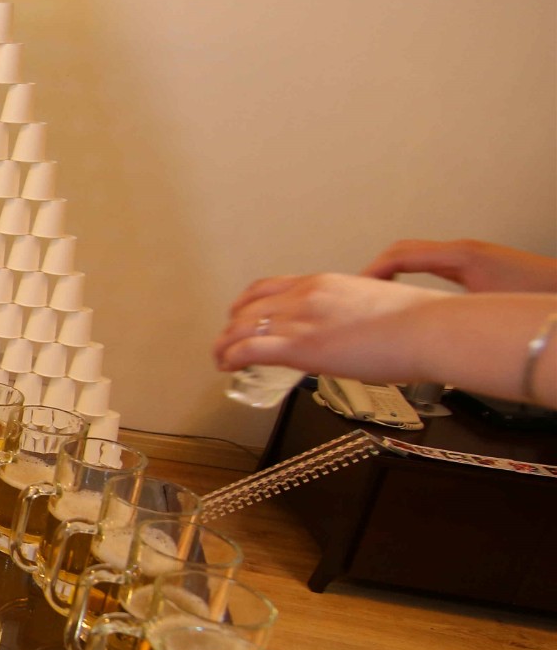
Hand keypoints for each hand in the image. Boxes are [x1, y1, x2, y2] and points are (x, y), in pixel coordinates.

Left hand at [213, 273, 449, 383]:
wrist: (429, 329)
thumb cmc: (417, 321)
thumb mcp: (374, 303)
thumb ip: (350, 311)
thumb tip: (350, 327)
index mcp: (323, 282)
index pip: (268, 288)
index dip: (247, 305)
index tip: (242, 317)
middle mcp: (305, 296)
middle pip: (247, 308)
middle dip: (231, 327)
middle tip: (226, 343)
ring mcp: (301, 320)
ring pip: (241, 328)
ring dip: (224, 345)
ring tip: (220, 359)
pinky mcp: (301, 346)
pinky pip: (249, 350)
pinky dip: (230, 358)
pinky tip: (227, 367)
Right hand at [362, 238, 556, 293]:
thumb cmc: (536, 294)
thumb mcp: (482, 305)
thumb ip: (442, 308)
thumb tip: (409, 320)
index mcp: (458, 256)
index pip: (399, 256)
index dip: (371, 272)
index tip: (353, 289)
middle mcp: (461, 251)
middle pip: (402, 251)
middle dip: (376, 269)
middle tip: (357, 293)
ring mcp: (468, 256)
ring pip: (416, 257)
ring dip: (392, 272)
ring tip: (376, 296)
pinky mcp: (475, 266)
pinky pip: (431, 265)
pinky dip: (411, 276)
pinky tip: (410, 297)